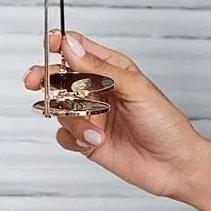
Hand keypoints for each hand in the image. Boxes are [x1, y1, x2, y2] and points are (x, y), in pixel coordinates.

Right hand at [24, 29, 210, 201]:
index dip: (61, 44)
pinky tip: (94, 141)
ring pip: (60, 108)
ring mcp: (92, 115)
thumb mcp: (135, 88)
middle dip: (46, 78)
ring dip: (74, 119)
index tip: (50, 45)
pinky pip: (64, 134)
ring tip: (96, 131)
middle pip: (59, 76)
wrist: (175, 165)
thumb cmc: (166, 124)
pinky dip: (75, 138)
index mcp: (113, 70)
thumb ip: (99, 68)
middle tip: (35, 82)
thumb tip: (70, 46)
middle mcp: (99, 91)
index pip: (78, 50)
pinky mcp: (87, 139)